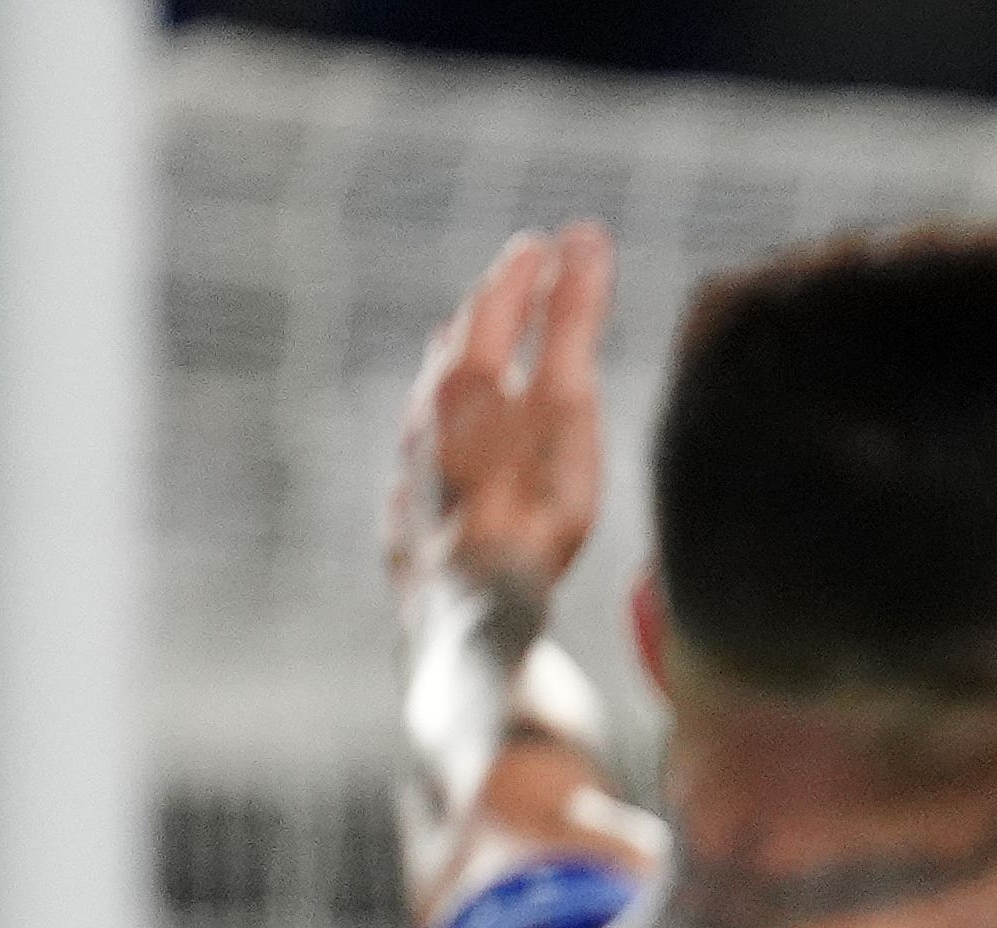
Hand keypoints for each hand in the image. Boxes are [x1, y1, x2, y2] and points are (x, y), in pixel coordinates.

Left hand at [390, 224, 612, 627]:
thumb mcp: (565, 408)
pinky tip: (452, 449)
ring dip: (462, 369)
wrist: (467, 621)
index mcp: (464, 383)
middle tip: (518, 285)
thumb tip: (586, 238)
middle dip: (492, 312)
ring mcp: (412, 468)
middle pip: (457, 348)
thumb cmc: (528, 513)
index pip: (496, 304)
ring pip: (432, 401)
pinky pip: (424, 453)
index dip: (530, 272)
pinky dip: (447, 428)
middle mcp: (425, 416)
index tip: (553, 243)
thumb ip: (572, 323)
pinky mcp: (410, 518)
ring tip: (480, 355)